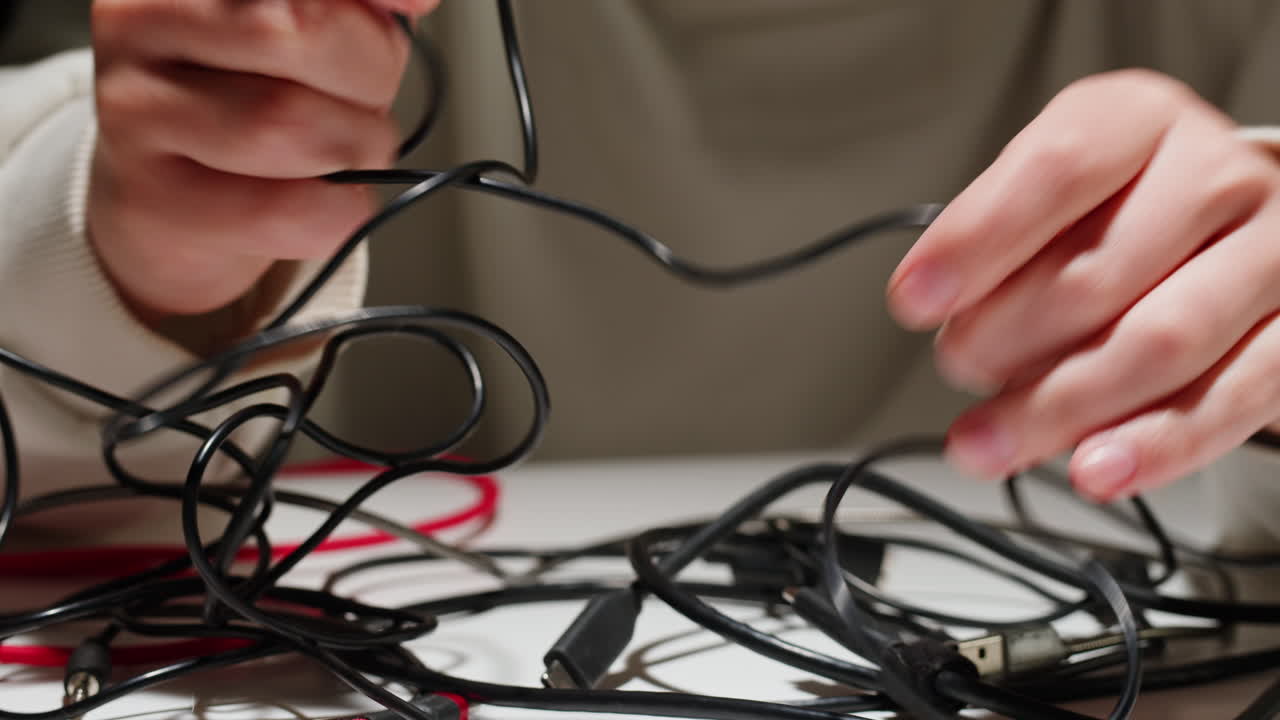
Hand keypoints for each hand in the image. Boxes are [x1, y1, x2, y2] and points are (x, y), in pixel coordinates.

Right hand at [88, 0, 437, 322]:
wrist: (170, 205)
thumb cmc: (249, 104)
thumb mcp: (304, 38)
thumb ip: (352, 10)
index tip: (414, 4)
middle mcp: (141, 21)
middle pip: (303, 29)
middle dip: (369, 78)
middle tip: (361, 104)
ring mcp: (134, 110)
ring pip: (292, 122)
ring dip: (355, 149)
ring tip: (340, 156)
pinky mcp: (154, 200)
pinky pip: (290, 210)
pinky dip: (337, 213)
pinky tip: (319, 202)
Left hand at [886, 69, 1279, 501]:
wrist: (1241, 231)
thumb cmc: (1125, 213)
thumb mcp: (1056, 198)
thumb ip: (1001, 241)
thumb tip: (936, 308)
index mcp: (1143, 123)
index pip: (1058, 170)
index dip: (976, 241)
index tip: (914, 299)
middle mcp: (1220, 176)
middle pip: (1100, 270)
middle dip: (1005, 339)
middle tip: (957, 367)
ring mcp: (1274, 256)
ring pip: (1161, 343)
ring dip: (1058, 407)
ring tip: (986, 441)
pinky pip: (1229, 401)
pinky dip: (1152, 446)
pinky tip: (1093, 470)